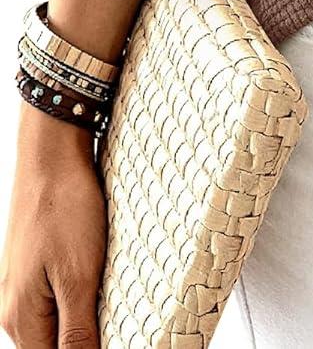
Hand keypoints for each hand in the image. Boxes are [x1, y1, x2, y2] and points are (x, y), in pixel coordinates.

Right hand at [0, 109, 105, 347]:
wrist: (52, 155)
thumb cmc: (64, 208)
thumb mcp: (78, 275)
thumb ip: (77, 331)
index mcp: (21, 319)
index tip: (125, 340)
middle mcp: (14, 310)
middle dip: (85, 343)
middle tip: (120, 320)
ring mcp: (21, 288)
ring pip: (53, 328)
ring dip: (83, 327)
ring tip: (115, 309)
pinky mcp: (35, 269)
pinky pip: (55, 304)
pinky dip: (78, 305)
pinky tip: (100, 292)